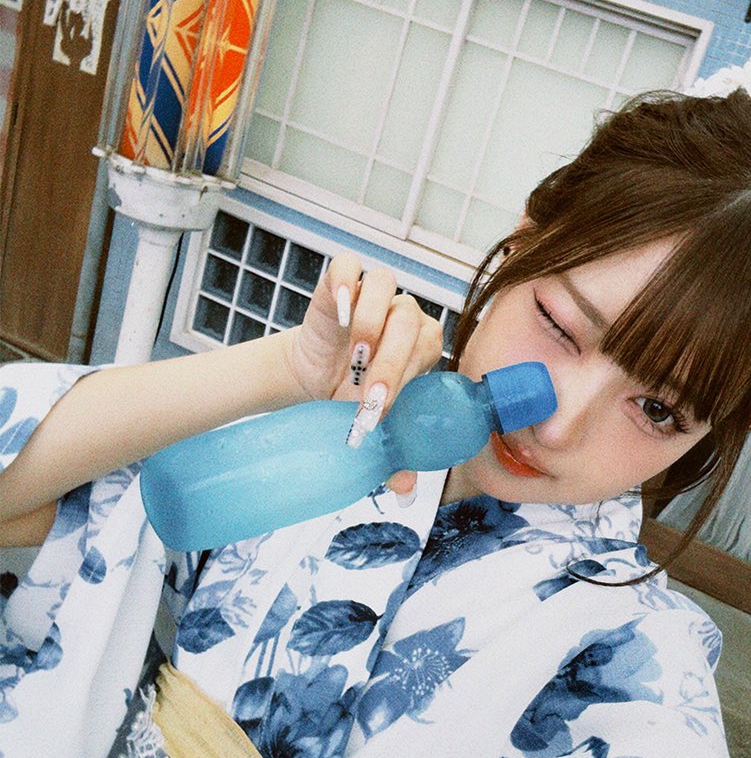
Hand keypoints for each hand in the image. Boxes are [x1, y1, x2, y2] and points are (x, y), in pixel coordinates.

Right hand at [285, 251, 443, 497]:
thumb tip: (404, 491)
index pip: (426, 352)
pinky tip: (339, 309)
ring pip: (386, 289)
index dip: (406, 378)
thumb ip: (392, 455)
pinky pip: (349, 266)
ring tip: (354, 356)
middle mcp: (404, 315)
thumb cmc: (353, 400)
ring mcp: (374, 294)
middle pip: (409, 325)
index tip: (382, 411)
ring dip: (372, 322)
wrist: (315, 382)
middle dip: (390, 364)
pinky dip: (346, 282)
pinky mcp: (341, 281)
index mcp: (424, 346)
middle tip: (368, 397)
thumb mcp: (373, 428)